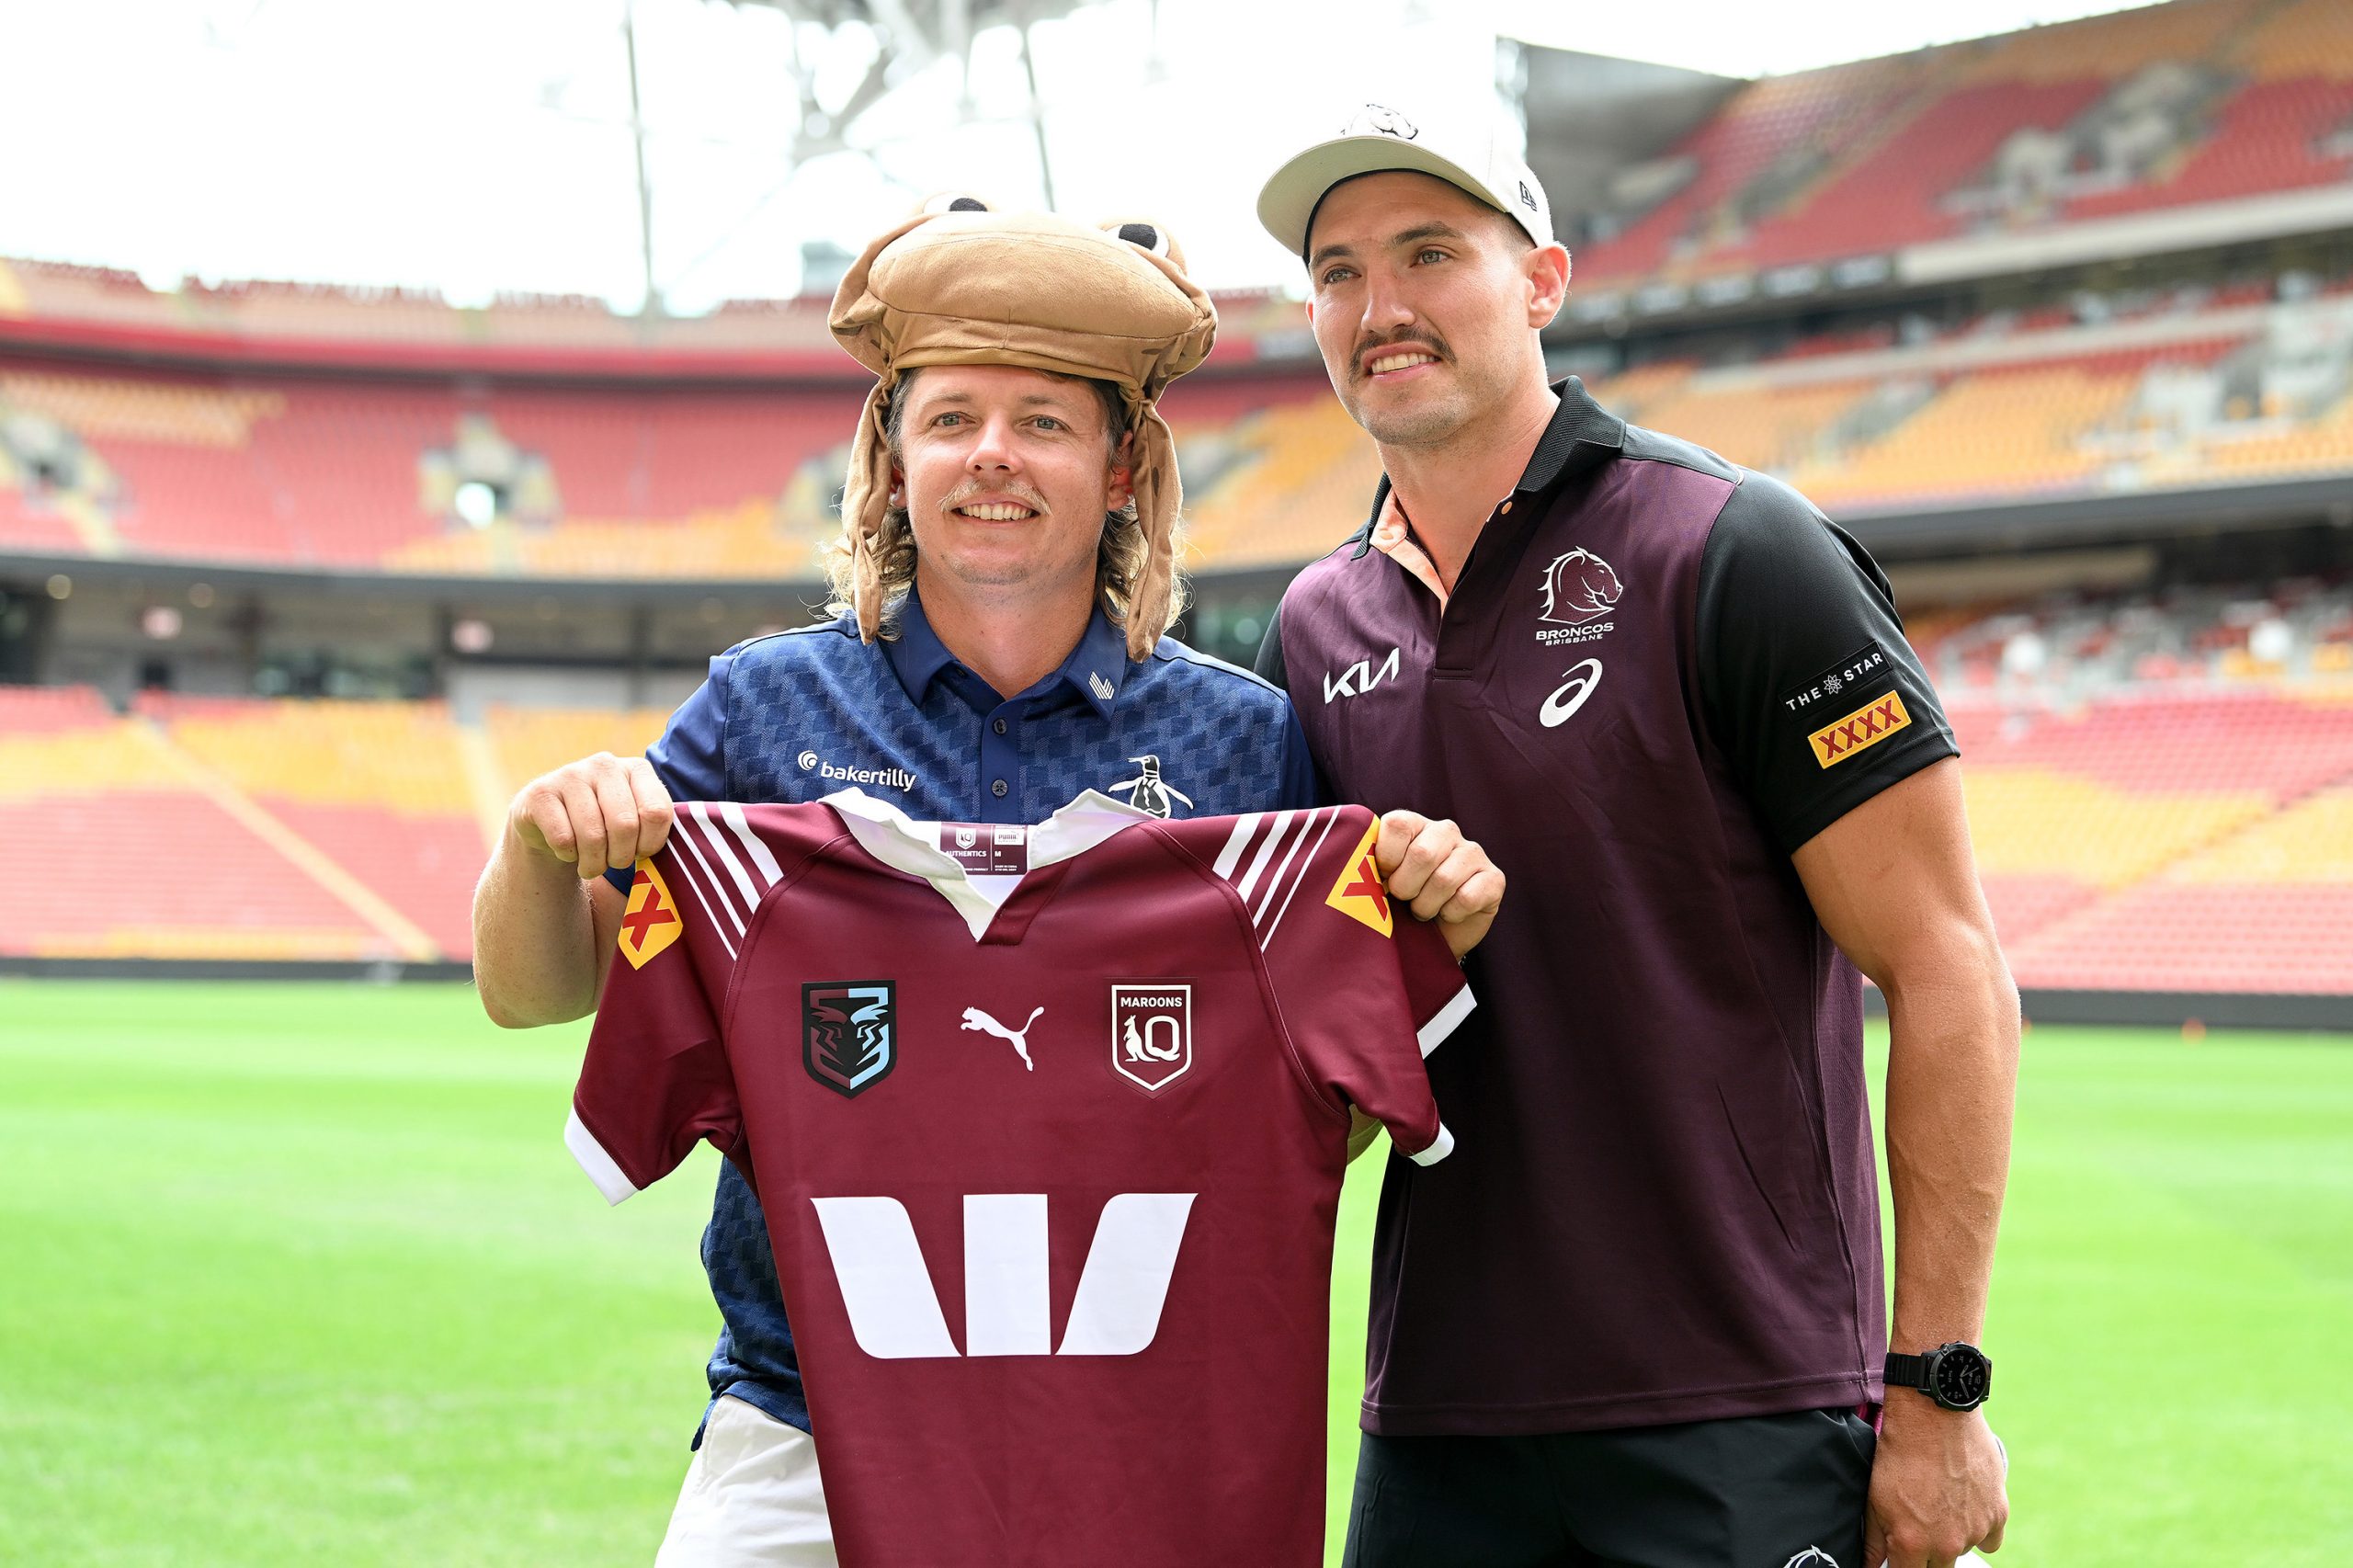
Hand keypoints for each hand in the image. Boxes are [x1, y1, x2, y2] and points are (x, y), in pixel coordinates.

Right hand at [508, 753, 675, 882]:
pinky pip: (563, 839)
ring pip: (593, 836)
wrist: (548, 825)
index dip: (651, 844)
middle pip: (626, 826)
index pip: (657, 813)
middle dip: (621, 857)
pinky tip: (567, 850)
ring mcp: (570, 774)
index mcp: (637, 769)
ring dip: (594, 863)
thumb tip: (686, 851)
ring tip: (591, 864)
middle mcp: (604, 764)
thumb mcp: (636, 821)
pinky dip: (568, 856)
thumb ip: (657, 826)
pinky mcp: (539, 793)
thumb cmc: (605, 827)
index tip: (641, 852)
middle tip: (613, 863)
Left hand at [1375, 810, 1503, 958]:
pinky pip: (1466, 898)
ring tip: (1424, 909)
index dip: (1386, 859)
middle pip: (1422, 854)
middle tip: (1405, 900)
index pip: (1398, 825)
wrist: (1432, 937)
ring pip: (1444, 879)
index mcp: (1415, 824)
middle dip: (1407, 888)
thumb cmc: (1401, 904)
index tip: (1384, 878)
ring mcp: (1473, 853)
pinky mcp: (1494, 878)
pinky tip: (1448, 913)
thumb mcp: (1378, 881)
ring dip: (1427, 905)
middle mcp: (1446, 831)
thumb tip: (1353, 867)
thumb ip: (1366, 866)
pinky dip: (1450, 914)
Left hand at [1865, 1399, 2008, 1567]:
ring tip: (1939, 1503)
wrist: (1934, 1416)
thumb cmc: (1899, 1453)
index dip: (1901, 1566)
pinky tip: (1965, 1507)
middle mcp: (1946, 1544)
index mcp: (1911, 1543)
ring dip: (1951, 1539)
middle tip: (1918, 1526)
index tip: (1900, 1554)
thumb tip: (1869, 1566)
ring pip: (1962, 1551)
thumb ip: (1873, 1540)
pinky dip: (1980, 1529)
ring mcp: (1975, 1531)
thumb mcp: (1874, 1497)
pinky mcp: (1998, 1515)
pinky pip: (1990, 1539)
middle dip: (1925, 1555)